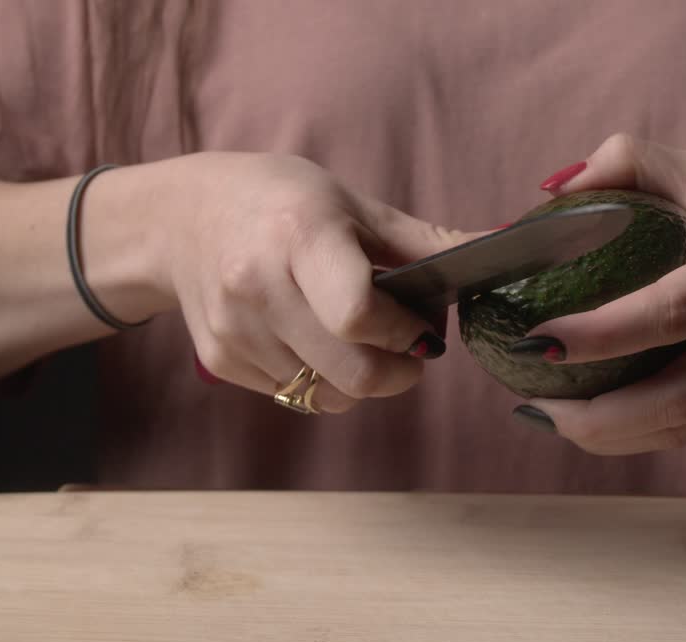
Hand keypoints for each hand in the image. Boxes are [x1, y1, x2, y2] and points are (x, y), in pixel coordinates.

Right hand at [148, 152, 466, 412]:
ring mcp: (234, 329)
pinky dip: (318, 379)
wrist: (179, 219)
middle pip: (350, 374)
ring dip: (358, 380)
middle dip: (396, 376)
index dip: (403, 335)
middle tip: (409, 353)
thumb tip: (506, 247)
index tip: (422, 330)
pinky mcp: (220, 359)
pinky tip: (312, 339)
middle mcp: (257, 285)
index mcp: (299, 235)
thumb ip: (428, 243)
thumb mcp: (353, 205)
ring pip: (324, 395)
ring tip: (356, 339)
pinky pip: (292, 395)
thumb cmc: (278, 201)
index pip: (358, 316)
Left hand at [518, 133, 685, 452]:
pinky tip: (583, 422)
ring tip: (545, 414)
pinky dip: (635, 435)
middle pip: (684, 394)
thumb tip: (548, 193)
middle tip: (530, 399)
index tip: (539, 336)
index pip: (676, 310)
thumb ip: (628, 161)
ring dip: (611, 434)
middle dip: (601, 412)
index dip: (607, 332)